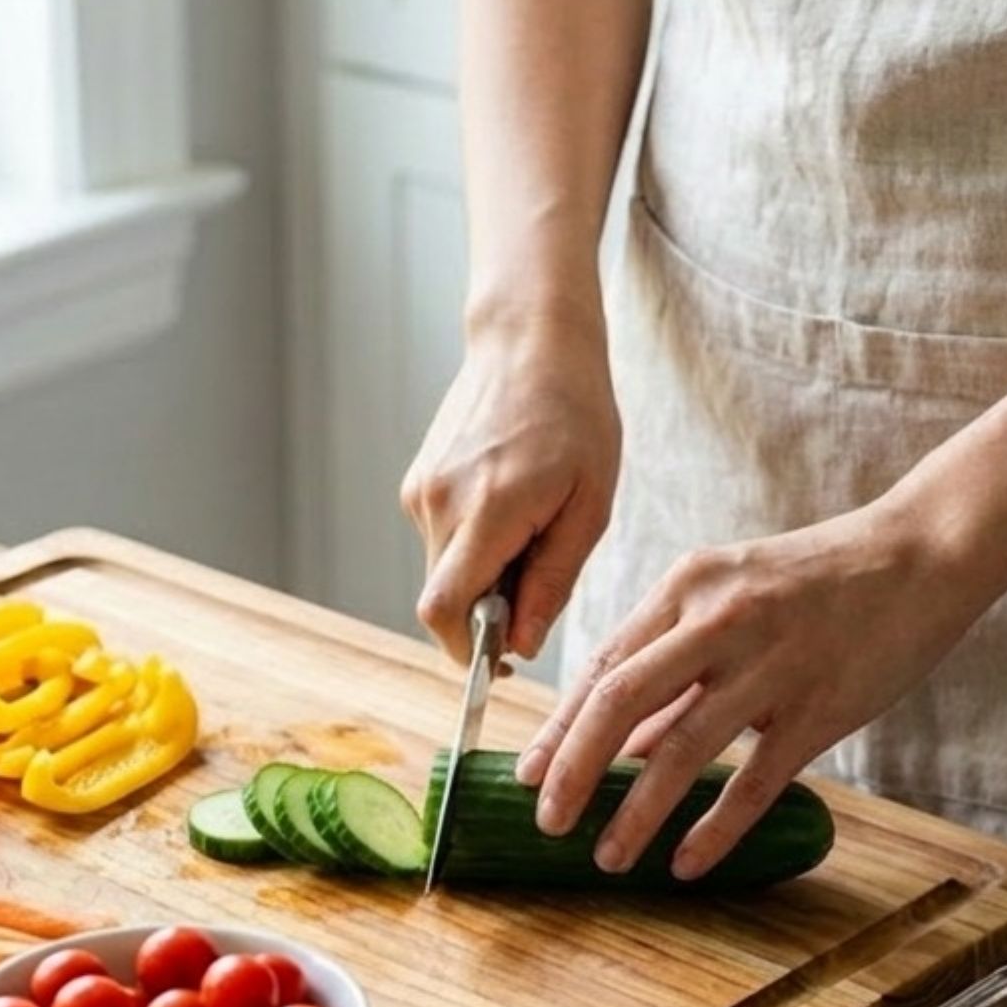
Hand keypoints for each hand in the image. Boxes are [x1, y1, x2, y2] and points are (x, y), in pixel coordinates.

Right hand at [402, 311, 620, 663]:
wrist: (530, 342)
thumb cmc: (576, 416)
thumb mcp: (590, 507)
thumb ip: (552, 582)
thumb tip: (519, 644)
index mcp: (489, 508)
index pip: (446, 611)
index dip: (468, 654)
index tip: (503, 665)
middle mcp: (439, 502)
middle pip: (441, 602)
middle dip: (484, 618)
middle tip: (535, 589)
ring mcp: (420, 491)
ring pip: (441, 573)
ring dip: (481, 579)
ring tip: (530, 534)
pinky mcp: (416, 484)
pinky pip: (440, 543)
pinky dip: (471, 550)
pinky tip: (510, 511)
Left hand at [515, 497, 981, 876]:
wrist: (921, 554)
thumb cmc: (820, 580)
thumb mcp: (734, 598)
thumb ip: (678, 665)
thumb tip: (621, 741)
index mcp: (688, 587)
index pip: (604, 665)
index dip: (560, 726)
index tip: (527, 772)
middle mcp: (719, 621)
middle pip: (620, 701)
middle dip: (574, 768)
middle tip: (547, 821)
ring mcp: (770, 664)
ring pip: (680, 749)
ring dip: (636, 812)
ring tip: (609, 857)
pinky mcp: (819, 707)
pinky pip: (753, 781)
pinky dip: (713, 828)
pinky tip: (687, 862)